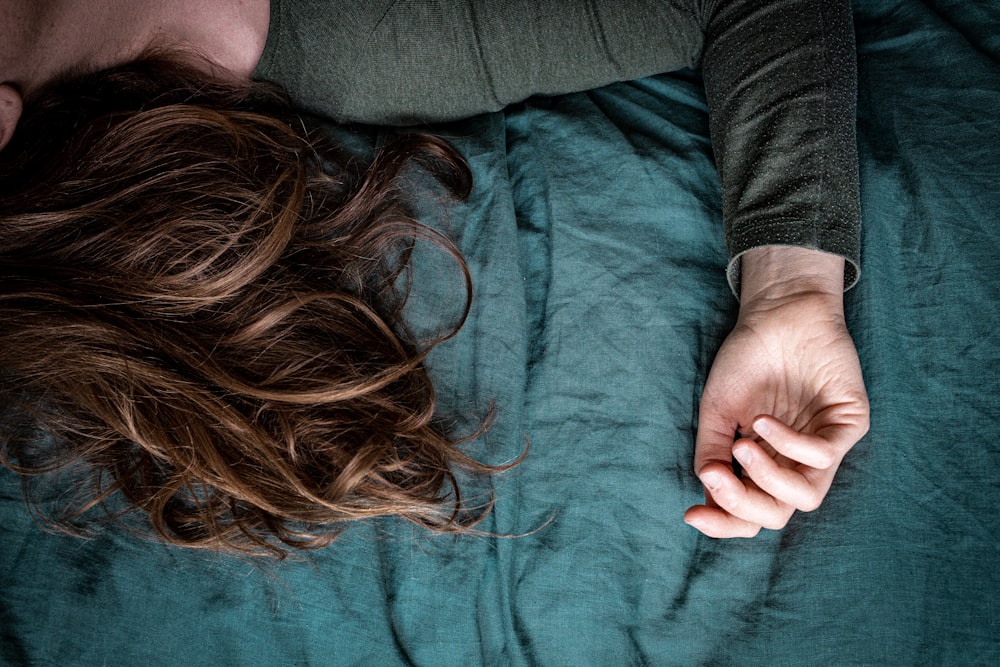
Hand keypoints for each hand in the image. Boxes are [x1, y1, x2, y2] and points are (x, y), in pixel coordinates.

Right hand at [684, 247, 869, 537]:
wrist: (777, 313)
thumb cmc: (747, 359)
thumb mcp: (718, 412)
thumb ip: (713, 454)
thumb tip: (709, 498)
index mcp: (765, 464)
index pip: (749, 512)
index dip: (723, 521)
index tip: (691, 514)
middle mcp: (796, 462)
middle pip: (777, 514)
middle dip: (743, 504)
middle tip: (716, 475)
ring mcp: (824, 445)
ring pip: (806, 497)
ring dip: (768, 479)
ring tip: (742, 447)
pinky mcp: (848, 424)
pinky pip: (823, 456)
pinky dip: (789, 446)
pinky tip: (763, 421)